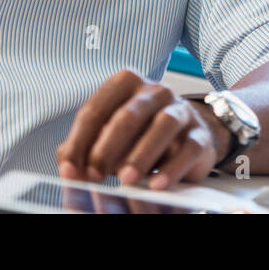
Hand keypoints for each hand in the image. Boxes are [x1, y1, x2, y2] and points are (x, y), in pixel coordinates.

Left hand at [56, 69, 230, 190]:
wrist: (188, 137)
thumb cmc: (139, 135)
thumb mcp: (109, 135)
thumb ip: (85, 147)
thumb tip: (68, 167)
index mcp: (125, 84)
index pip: (96, 110)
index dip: (80, 141)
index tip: (70, 169)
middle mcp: (154, 91)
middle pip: (128, 115)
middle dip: (108, 147)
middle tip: (95, 174)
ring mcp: (180, 110)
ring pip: (162, 125)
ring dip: (141, 154)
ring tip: (125, 179)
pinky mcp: (200, 134)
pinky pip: (188, 148)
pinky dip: (172, 168)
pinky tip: (157, 184)